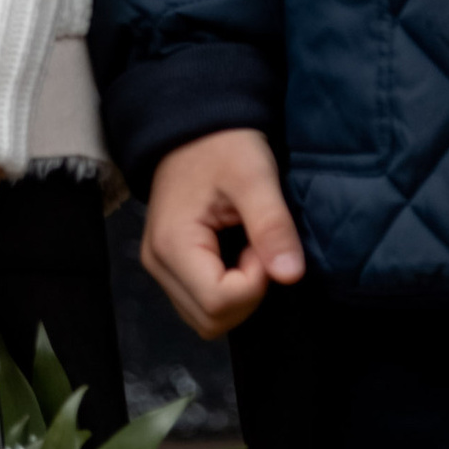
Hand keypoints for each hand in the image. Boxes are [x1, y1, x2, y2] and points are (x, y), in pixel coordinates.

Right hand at [142, 128, 304, 340]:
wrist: (195, 128)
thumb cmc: (224, 145)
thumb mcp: (255, 177)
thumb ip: (272, 226)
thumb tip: (291, 276)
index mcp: (172, 245)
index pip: (219, 303)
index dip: (254, 282)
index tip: (260, 241)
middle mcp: (158, 265)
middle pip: (211, 320)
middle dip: (247, 292)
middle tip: (255, 245)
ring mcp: (161, 270)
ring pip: (207, 319)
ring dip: (238, 294)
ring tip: (245, 246)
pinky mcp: (170, 269)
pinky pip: (203, 304)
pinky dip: (227, 291)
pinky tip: (234, 253)